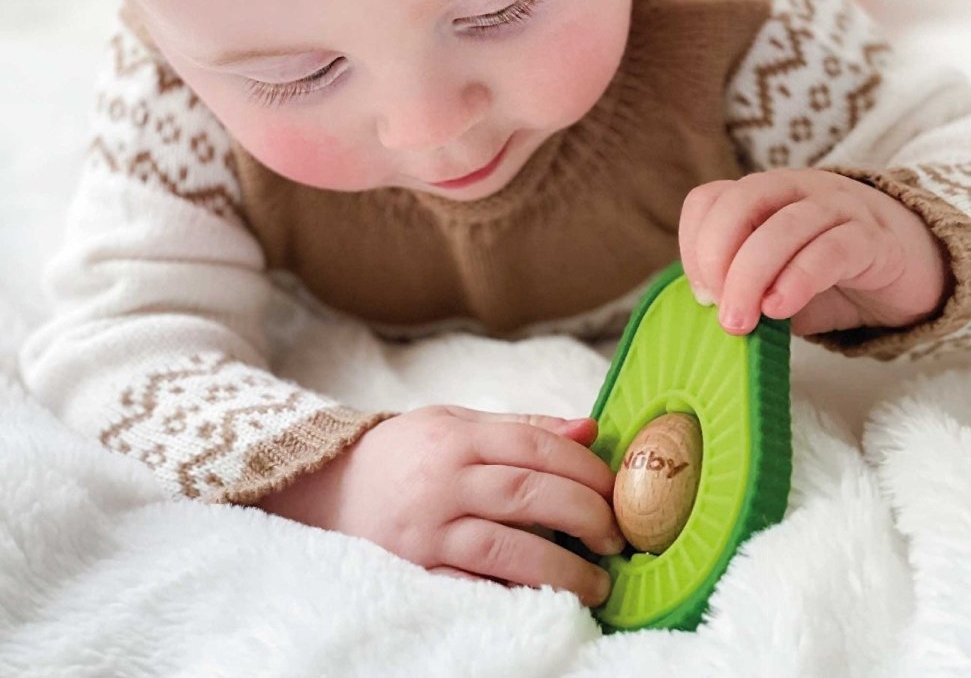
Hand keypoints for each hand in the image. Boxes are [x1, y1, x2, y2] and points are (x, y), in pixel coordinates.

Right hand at [256, 405, 621, 607]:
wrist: (326, 488)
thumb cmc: (405, 453)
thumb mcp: (456, 423)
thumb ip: (523, 426)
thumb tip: (589, 430)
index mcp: (457, 437)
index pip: (534, 445)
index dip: (583, 468)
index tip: (615, 488)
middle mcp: (443, 481)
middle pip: (528, 494)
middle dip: (583, 514)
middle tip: (616, 536)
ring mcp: (428, 532)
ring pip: (505, 549)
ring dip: (560, 568)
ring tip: (596, 582)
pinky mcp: (415, 573)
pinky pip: (471, 589)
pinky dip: (511, 596)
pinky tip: (545, 601)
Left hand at [678, 169, 949, 336]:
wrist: (907, 270)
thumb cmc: (827, 276)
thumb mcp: (774, 281)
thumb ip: (744, 288)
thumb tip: (712, 313)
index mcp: (761, 196)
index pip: (710, 199)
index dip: (693, 243)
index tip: (699, 292)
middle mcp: (794, 190)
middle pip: (741, 203)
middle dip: (717, 257)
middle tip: (719, 310)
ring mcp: (836, 208)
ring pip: (784, 227)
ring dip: (751, 276)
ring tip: (742, 321)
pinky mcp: (872, 238)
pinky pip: (830, 250)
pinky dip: (798, 280)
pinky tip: (781, 309)